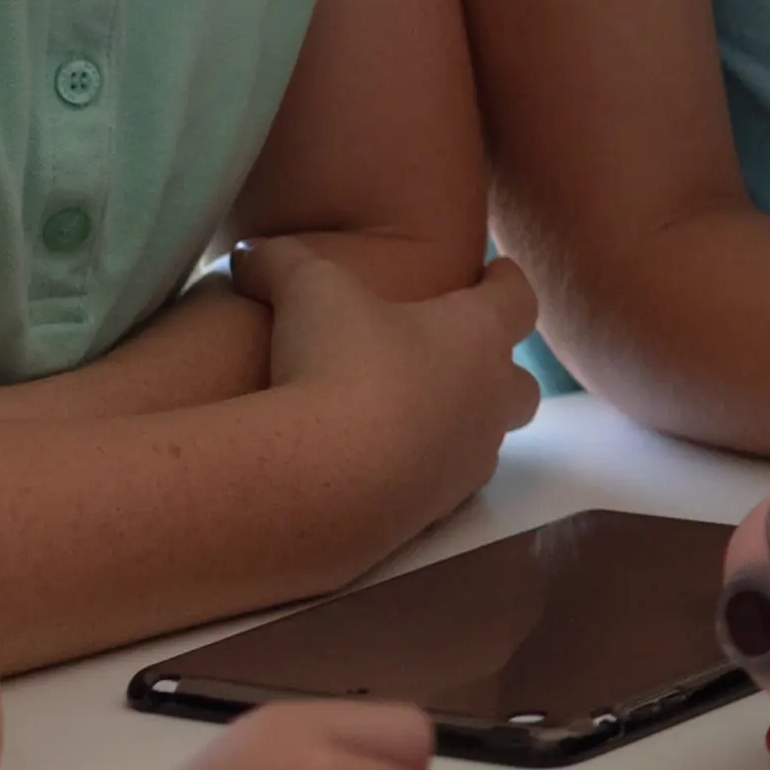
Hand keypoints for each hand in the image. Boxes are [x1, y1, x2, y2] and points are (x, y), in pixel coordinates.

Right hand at [247, 234, 539, 535]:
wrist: (322, 481)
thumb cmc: (336, 365)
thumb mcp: (304, 290)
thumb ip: (281, 262)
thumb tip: (247, 253)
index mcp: (477, 336)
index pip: (517, 299)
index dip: (506, 282)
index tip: (496, 270)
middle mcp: (487, 403)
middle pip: (522, 386)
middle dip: (497, 369)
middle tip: (464, 355)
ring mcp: (465, 466)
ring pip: (483, 442)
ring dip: (458, 427)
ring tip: (415, 415)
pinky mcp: (433, 517)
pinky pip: (441, 490)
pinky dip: (419, 475)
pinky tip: (380, 468)